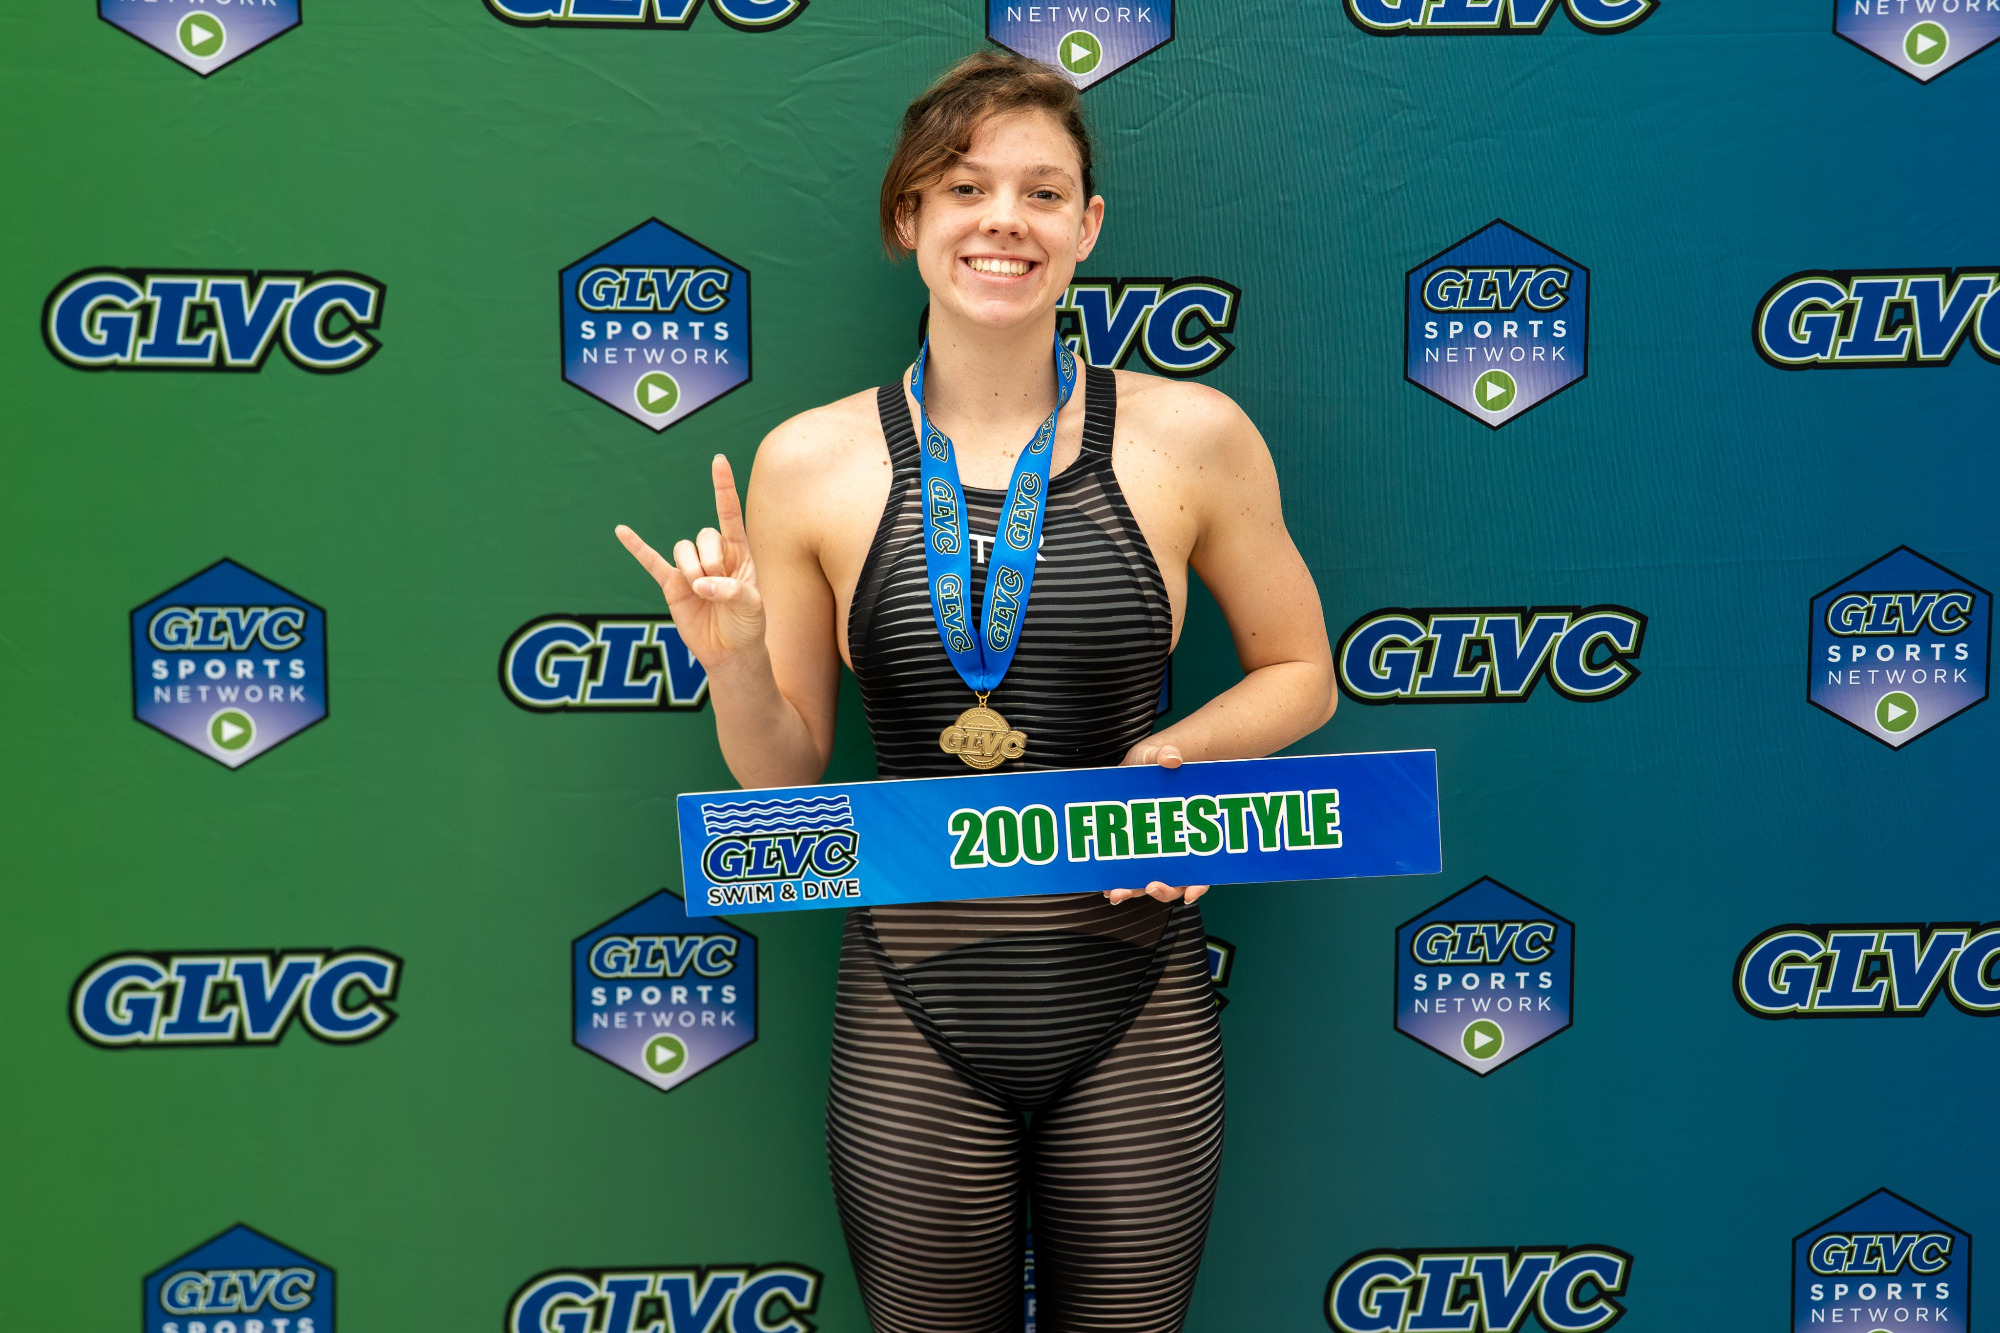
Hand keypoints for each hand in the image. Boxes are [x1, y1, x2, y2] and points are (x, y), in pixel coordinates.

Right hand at [615, 454, 765, 669]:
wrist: (730, 652)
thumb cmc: (748, 624)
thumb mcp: (752, 606)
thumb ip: (731, 590)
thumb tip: (700, 584)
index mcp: (739, 552)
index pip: (729, 513)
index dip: (723, 487)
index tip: (719, 460)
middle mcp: (713, 555)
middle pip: (703, 536)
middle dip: (710, 561)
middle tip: (718, 587)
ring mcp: (690, 568)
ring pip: (682, 550)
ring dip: (691, 571)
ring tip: (702, 594)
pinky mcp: (671, 585)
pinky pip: (651, 562)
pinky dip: (636, 547)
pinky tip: (621, 531)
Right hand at [1106, 737, 1208, 905]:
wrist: (1181, 762)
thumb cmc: (1154, 761)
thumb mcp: (1149, 755)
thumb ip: (1157, 755)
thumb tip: (1171, 759)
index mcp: (1130, 828)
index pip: (1120, 863)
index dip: (1115, 881)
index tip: (1110, 890)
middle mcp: (1150, 845)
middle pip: (1140, 880)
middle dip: (1133, 890)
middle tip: (1124, 890)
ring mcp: (1174, 850)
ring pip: (1168, 883)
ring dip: (1164, 891)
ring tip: (1164, 888)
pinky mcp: (1197, 850)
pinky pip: (1196, 875)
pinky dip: (1196, 886)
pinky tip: (1195, 888)